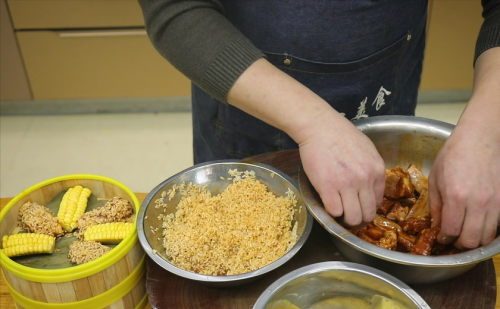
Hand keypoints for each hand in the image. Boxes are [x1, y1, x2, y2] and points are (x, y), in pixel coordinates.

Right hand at [299, 112, 385, 225]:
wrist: (320, 127)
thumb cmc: (340, 134)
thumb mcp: (367, 149)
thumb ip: (371, 169)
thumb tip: (369, 188)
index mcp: (377, 170)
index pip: (378, 202)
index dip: (367, 206)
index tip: (359, 205)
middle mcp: (365, 179)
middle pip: (367, 214)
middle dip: (358, 217)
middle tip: (349, 213)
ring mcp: (347, 184)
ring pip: (352, 217)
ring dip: (345, 218)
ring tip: (339, 210)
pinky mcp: (328, 187)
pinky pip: (334, 211)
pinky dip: (331, 211)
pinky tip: (328, 202)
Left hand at [429, 121, 499, 248]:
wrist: (479, 139)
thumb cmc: (453, 155)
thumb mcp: (435, 179)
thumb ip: (436, 206)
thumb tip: (437, 226)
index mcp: (456, 196)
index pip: (451, 231)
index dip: (445, 238)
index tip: (442, 237)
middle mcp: (477, 203)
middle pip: (471, 240)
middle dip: (460, 244)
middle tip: (454, 239)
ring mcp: (494, 203)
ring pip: (487, 237)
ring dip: (475, 240)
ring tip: (466, 233)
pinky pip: (497, 226)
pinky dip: (487, 230)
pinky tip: (478, 224)